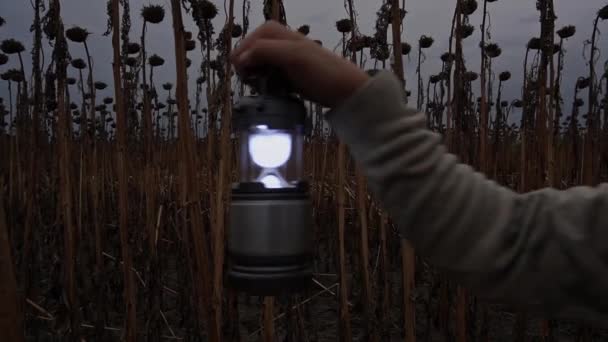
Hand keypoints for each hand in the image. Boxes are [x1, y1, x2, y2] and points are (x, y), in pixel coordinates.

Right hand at [230, 21, 369, 107]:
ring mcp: (283, 59)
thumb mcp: (294, 57)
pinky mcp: (287, 75)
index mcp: (278, 33)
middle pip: (250, 53)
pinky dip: (264, 83)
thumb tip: (241, 58)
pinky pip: (267, 77)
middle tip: (251, 81)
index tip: (242, 73)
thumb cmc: (322, 72)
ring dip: (255, 76)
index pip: (249, 41)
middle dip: (247, 66)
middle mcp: (278, 43)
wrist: (345, 90)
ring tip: (260, 87)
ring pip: (257, 65)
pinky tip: (269, 91)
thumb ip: (267, 51)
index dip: (242, 56)